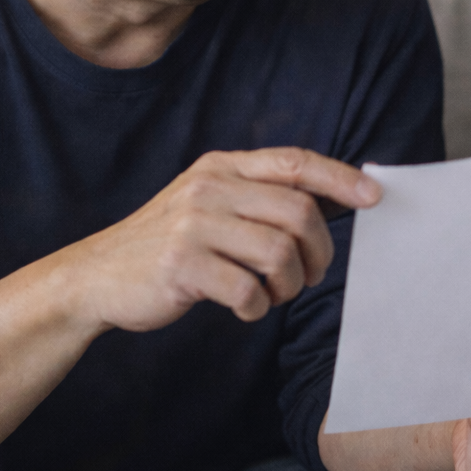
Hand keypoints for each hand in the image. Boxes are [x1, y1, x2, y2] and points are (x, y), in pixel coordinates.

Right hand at [64, 147, 379, 332]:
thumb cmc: (168, 245)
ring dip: (290, 284)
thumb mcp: (207, 203)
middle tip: (311, 276)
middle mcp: (209, 187)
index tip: (374, 197)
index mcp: (221, 167)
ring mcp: (193, 224)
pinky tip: (245, 308)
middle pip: (298, 212)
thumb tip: (325, 205)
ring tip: (274, 294)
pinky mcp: (181, 265)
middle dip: (318, 252)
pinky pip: (247, 289)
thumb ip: (255, 197)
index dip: (340, 178)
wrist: (95, 277)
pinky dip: (257, 307)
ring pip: (279, 252)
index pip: (294, 162)